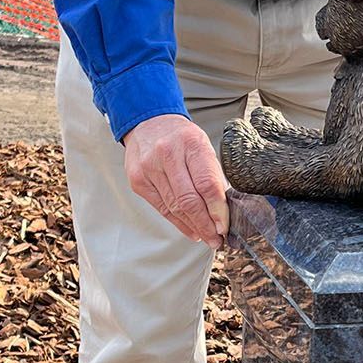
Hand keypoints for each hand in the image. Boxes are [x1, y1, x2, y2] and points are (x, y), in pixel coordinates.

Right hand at [123, 113, 229, 249]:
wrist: (148, 122)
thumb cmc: (181, 137)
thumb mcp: (202, 145)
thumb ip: (212, 174)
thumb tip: (224, 209)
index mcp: (191, 143)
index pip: (207, 185)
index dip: (218, 210)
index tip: (225, 226)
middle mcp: (168, 155)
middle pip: (190, 200)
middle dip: (206, 225)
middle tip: (217, 240)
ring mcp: (149, 168)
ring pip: (175, 207)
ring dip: (193, 227)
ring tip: (206, 237)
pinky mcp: (138, 181)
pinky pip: (161, 208)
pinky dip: (178, 223)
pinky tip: (190, 230)